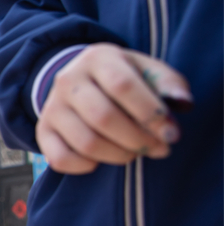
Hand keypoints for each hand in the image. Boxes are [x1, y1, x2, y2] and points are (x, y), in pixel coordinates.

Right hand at [38, 44, 191, 173]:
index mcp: (97, 58)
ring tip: (133, 153)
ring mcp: (52, 107)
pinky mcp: (43, 131)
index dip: (151, 114)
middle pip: (103, 117)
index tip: (172, 134)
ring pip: (86, 142)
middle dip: (138, 139)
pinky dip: (86, 166)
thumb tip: (182, 103)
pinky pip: (60, 159)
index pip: (124, 87)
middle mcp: (68, 80)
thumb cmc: (122, 79)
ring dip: (118, 155)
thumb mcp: (146, 70)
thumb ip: (169, 84)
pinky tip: (101, 159)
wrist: (78, 80)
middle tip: (157, 149)